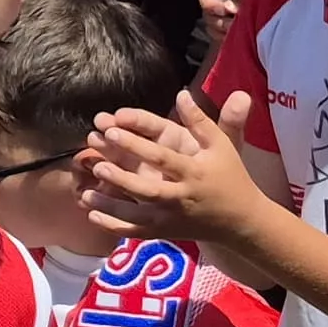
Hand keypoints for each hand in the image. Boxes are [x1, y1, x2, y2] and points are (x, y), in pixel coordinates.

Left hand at [85, 91, 269, 249]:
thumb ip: (200, 121)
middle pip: (149, 190)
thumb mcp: (221, 146)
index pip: (163, 157)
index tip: (113, 130)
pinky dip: (114, 227)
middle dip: (122, 177)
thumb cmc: (230, 176)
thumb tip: (182, 93)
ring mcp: (173, 219)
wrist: (242, 220)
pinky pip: (137, 232)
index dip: (137, 144)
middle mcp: (182, 197)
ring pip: (139, 217)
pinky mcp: (166, 233)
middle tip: (98, 162)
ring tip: (86, 193)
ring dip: (111, 206)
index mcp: (194, 172)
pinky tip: (92, 216)